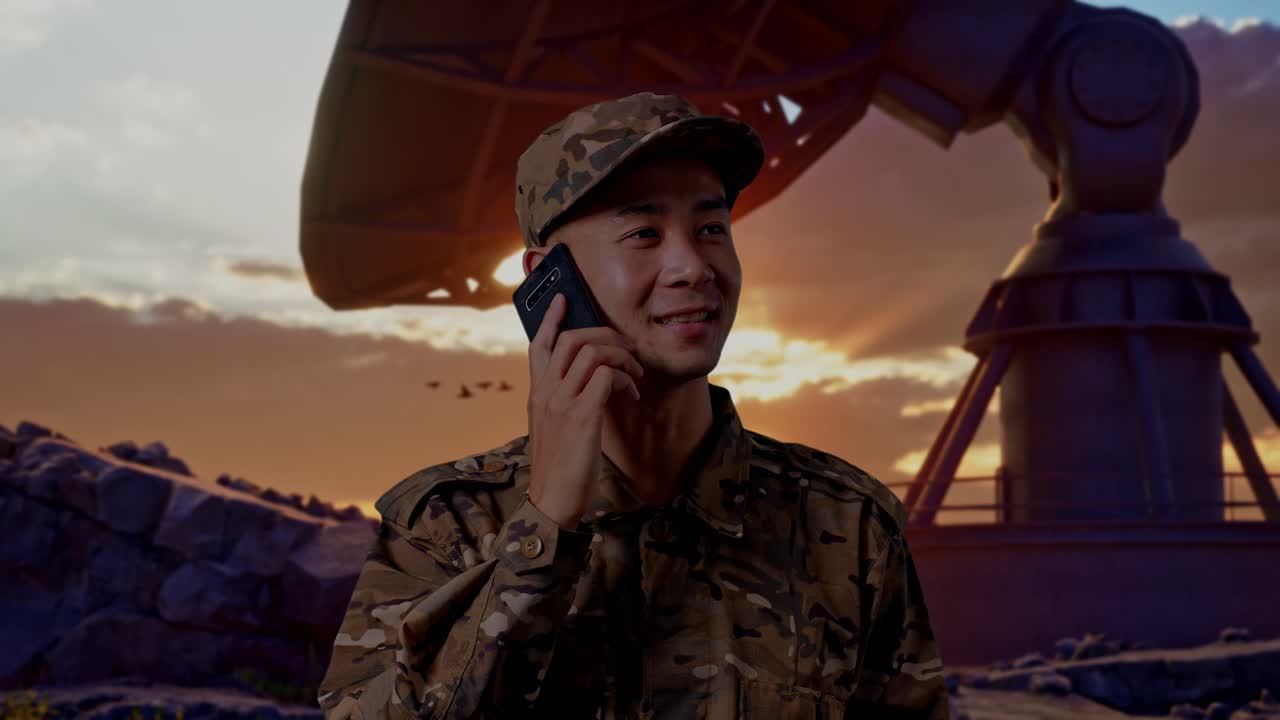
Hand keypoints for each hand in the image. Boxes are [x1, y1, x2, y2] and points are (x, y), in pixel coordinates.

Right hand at [526, 293, 642, 528]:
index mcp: (537, 394)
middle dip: (607, 335)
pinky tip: (631, 393)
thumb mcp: (555, 428)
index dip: (552, 319)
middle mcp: (545, 391)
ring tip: (634, 375)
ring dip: (622, 357)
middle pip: (573, 339)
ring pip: (593, 351)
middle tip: (628, 349)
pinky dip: (624, 378)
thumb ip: (564, 402)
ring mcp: (561, 401)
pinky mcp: (581, 414)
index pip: (539, 345)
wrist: (552, 499)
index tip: (564, 299)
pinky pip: (606, 375)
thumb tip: (592, 384)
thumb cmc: (559, 467)